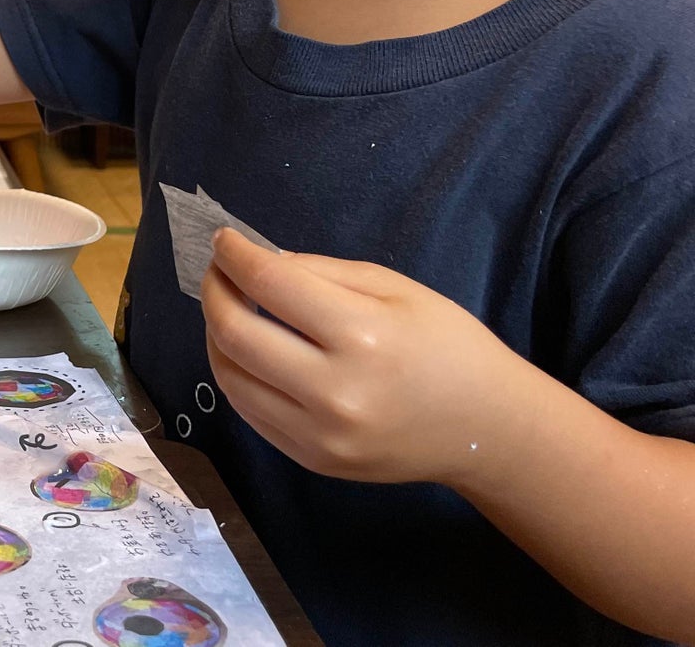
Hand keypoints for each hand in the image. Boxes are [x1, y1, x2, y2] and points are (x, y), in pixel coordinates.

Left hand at [201, 229, 518, 485]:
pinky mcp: (314, 460)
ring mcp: (321, 434)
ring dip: (215, 336)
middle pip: (235, 334)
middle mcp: (336, 390)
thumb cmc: (448, 345)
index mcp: (363, 335)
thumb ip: (321, 272)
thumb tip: (259, 263)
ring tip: (227, 310)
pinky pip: (250, 412)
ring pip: (231, 377)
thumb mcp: (394, 289)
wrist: (487, 429)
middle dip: (214, 292)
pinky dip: (236, 374)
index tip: (224, 240)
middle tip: (218, 273)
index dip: (236, 256)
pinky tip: (245, 352)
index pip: (270, 285)